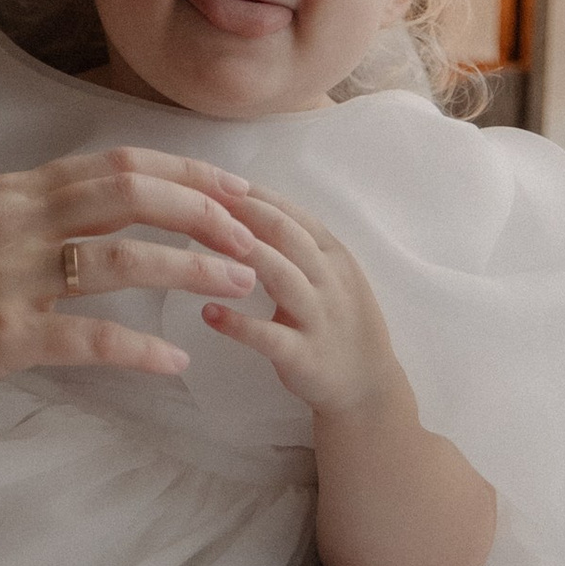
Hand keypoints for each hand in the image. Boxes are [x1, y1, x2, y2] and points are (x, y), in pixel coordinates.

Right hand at [0, 147, 260, 425]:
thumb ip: (20, 220)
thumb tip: (81, 219)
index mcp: (11, 193)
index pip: (116, 163)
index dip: (186, 172)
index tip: (237, 188)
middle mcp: (15, 220)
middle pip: (132, 192)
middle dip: (205, 209)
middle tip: (256, 233)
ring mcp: (8, 275)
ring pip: (123, 257)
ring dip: (192, 268)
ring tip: (243, 287)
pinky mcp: (0, 333)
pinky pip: (88, 335)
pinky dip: (140, 347)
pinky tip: (176, 361)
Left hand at [205, 189, 411, 423]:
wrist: (368, 387)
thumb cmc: (339, 321)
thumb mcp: (331, 274)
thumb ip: (297, 244)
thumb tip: (242, 203)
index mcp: (334, 254)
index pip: (291, 214)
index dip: (252, 195)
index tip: (211, 179)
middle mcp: (330, 280)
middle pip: (283, 234)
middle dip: (240, 212)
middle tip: (196, 197)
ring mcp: (320, 318)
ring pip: (279, 275)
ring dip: (239, 253)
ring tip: (198, 239)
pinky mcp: (306, 357)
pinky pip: (269, 336)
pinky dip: (238, 323)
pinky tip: (208, 311)